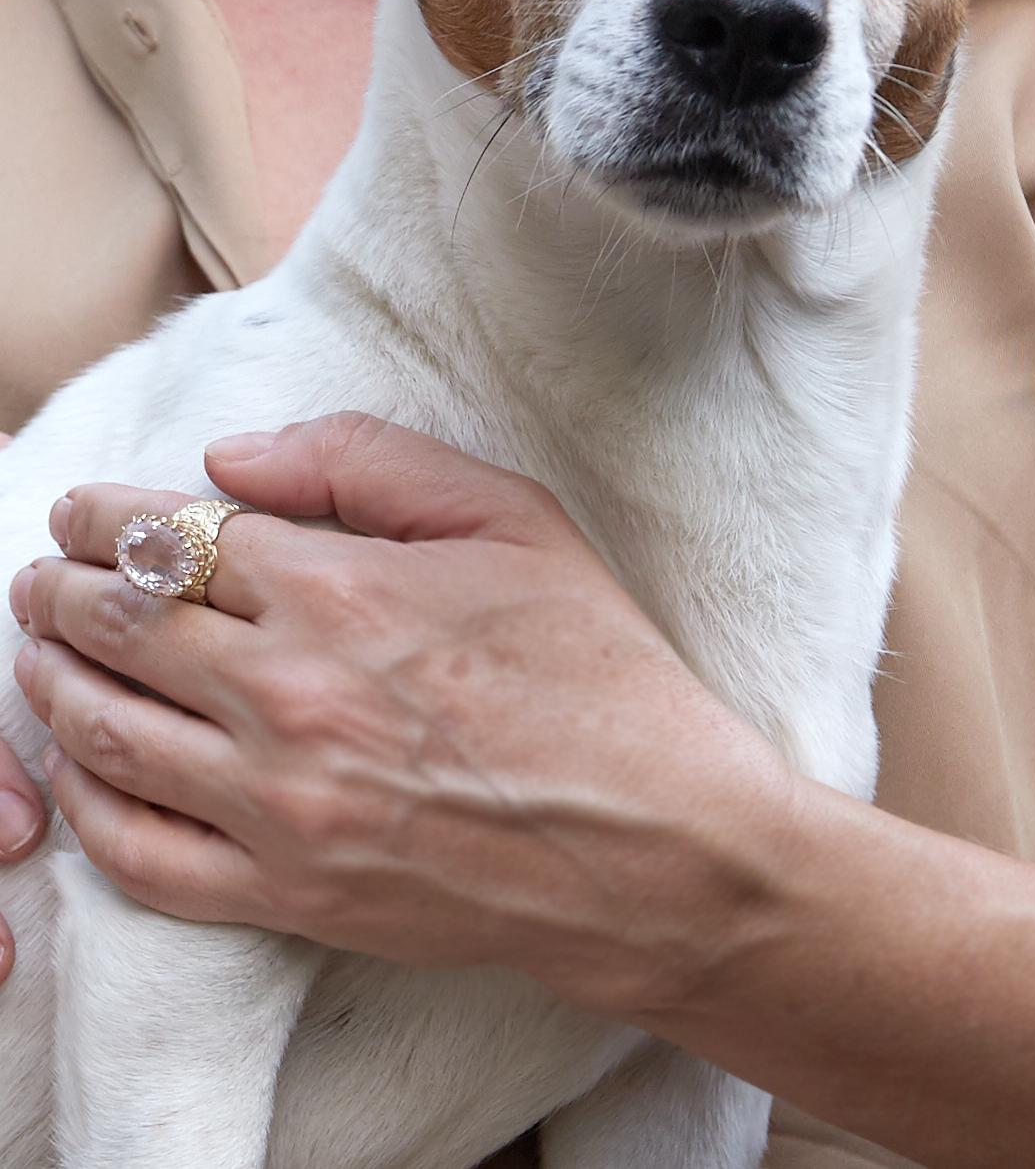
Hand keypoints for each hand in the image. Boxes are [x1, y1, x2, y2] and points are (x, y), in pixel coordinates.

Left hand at [8, 414, 796, 1015]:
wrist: (653, 845)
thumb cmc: (598, 670)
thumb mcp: (513, 519)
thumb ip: (368, 461)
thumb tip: (235, 458)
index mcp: (341, 592)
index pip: (171, 539)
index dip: (104, 517)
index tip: (82, 512)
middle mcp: (288, 696)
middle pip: (120, 626)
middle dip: (60, 590)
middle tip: (41, 577)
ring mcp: (279, 806)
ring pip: (110, 733)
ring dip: (54, 683)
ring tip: (41, 657)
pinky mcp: (288, 895)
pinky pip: (141, 856)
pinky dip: (91, 805)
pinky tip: (85, 770)